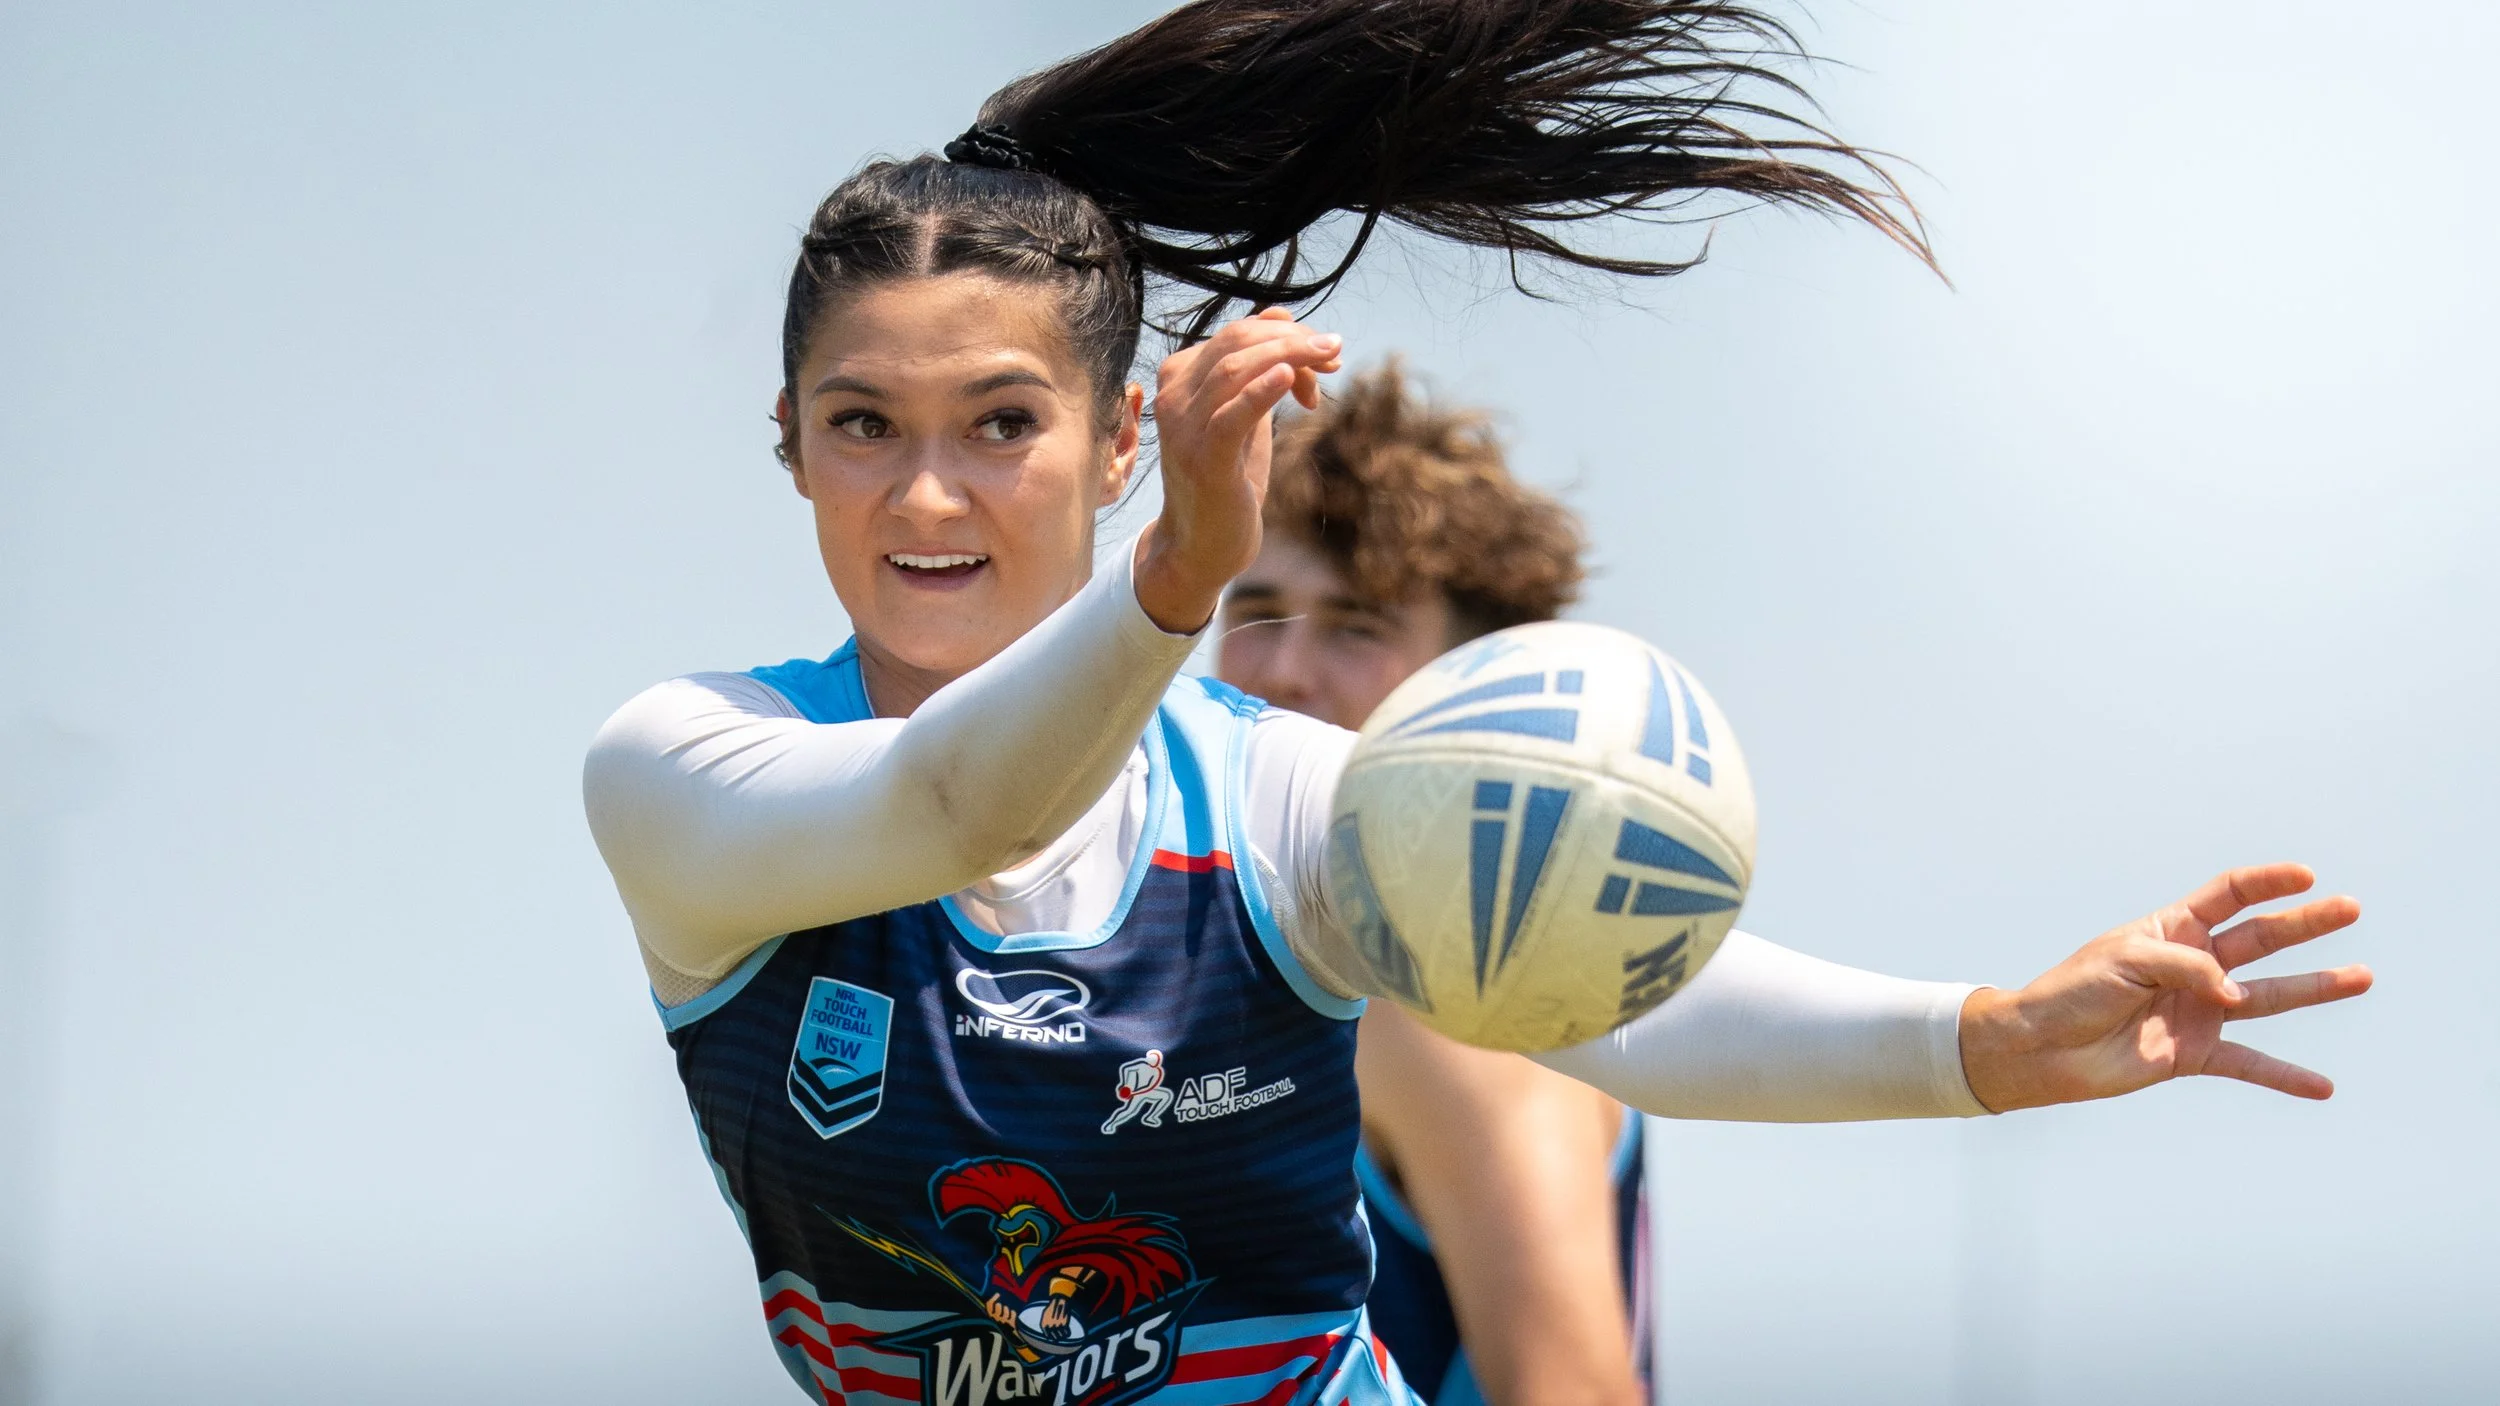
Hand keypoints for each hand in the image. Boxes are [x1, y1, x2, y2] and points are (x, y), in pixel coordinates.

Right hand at [984, 1294, 1014, 1326]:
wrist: (1010, 1336)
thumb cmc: (1002, 1324)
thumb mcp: (996, 1316)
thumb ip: (994, 1308)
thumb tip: (996, 1294)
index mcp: (990, 1317)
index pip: (989, 1305)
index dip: (993, 1298)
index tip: (998, 1294)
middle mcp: (996, 1320)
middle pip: (998, 1305)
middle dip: (1001, 1305)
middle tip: (1002, 1308)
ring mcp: (1003, 1322)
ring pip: (1006, 1309)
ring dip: (1007, 1310)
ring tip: (1007, 1313)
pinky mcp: (1011, 1324)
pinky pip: (1013, 1313)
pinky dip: (1013, 1313)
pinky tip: (1012, 1316)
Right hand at [1133, 308, 1340, 632]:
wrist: (1201, 546)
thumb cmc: (1228, 478)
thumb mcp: (1245, 413)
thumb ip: (1259, 367)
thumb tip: (1282, 315)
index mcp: (1180, 378)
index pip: (1236, 334)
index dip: (1286, 333)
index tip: (1326, 354)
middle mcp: (1174, 397)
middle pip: (1236, 342)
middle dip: (1292, 339)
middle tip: (1334, 349)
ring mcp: (1185, 429)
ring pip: (1234, 370)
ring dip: (1289, 355)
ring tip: (1328, 358)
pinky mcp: (1204, 461)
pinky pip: (1231, 417)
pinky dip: (1260, 392)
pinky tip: (1289, 378)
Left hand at [1959, 863, 2371, 1112]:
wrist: (2042, 1047)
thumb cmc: (2073, 992)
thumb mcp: (2126, 962)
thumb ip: (2187, 968)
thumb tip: (2235, 995)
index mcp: (2172, 929)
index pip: (2229, 896)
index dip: (2267, 883)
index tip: (2306, 875)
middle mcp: (2194, 966)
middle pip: (2261, 939)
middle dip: (2306, 924)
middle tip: (2351, 909)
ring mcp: (2199, 1010)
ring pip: (2268, 997)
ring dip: (2315, 988)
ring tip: (2362, 977)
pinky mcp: (2195, 1053)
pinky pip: (2249, 1064)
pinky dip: (2283, 1077)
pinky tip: (2322, 1087)